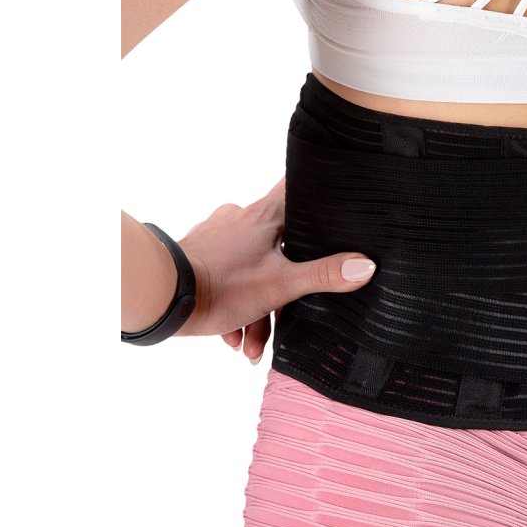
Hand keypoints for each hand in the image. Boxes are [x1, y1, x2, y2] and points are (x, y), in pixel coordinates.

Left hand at [173, 177, 376, 363]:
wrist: (160, 297)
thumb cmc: (220, 285)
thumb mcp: (281, 286)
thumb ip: (324, 276)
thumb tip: (366, 266)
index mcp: (265, 216)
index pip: (297, 184)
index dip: (315, 186)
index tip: (329, 192)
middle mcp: (240, 218)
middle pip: (279, 241)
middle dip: (285, 283)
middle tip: (286, 314)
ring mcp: (217, 235)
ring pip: (251, 266)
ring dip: (255, 307)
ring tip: (249, 342)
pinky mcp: (198, 254)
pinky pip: (226, 277)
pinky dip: (233, 305)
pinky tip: (230, 335)